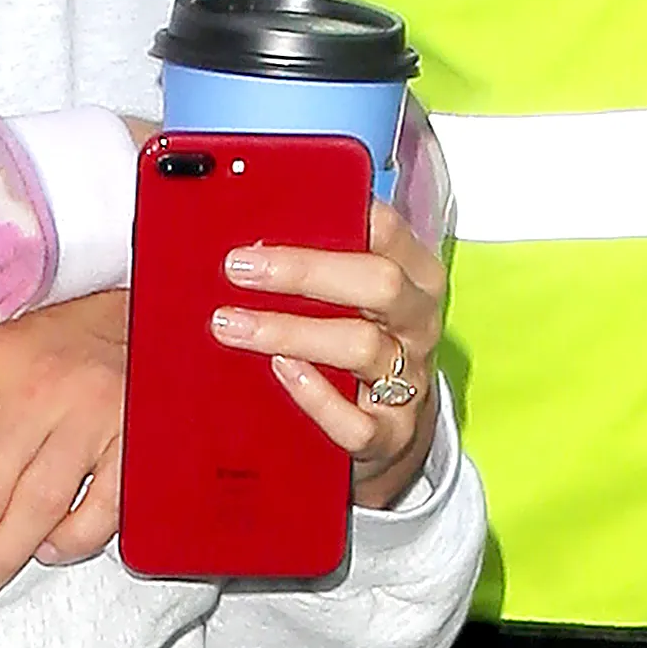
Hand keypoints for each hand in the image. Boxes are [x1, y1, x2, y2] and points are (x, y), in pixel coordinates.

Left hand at [209, 199, 444, 508]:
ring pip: (362, 346)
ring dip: (288, 332)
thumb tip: (234, 223)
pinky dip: (316, 396)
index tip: (269, 214)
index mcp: (408, 271)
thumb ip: (306, 253)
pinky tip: (280, 372)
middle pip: (378, 282)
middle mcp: (416, 321)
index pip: (384, 228)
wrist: (382, 424)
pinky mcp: (393, 433)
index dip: (331, 215)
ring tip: (230, 324)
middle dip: (304, 270)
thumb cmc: (350, 331)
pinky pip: (359, 421)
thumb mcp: (341, 287)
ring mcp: (411, 378)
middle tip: (237, 268)